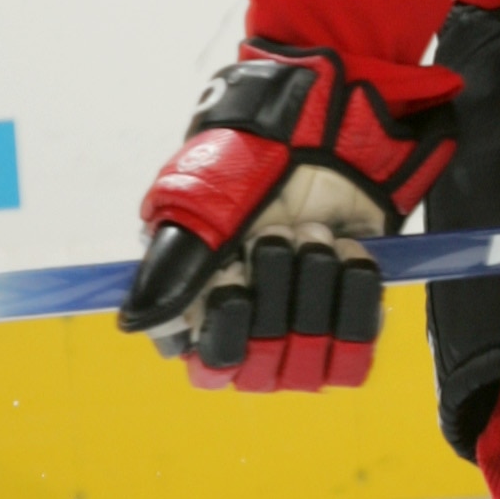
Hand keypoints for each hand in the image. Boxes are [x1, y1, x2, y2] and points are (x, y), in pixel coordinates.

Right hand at [120, 44, 457, 389]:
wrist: (328, 129)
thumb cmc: (254, 164)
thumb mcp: (201, 207)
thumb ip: (172, 270)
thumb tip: (141, 325)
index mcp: (204, 306)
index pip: (212, 367)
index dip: (228, 328)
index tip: (235, 278)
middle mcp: (254, 324)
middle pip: (264, 368)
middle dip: (275, 293)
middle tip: (279, 235)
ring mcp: (305, 321)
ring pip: (310, 360)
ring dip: (315, 285)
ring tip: (314, 232)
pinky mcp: (354, 310)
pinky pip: (358, 345)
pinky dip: (356, 294)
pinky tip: (349, 250)